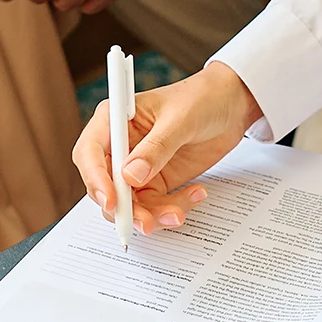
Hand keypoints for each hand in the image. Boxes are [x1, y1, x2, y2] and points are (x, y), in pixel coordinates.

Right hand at [71, 61, 261, 231]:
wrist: (231, 105)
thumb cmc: (202, 98)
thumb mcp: (180, 119)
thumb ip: (156, 148)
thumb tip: (130, 177)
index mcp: (115, 120)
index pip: (90, 153)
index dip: (95, 179)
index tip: (111, 200)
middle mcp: (121, 146)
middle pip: (104, 186)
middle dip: (124, 208)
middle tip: (146, 222)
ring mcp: (137, 166)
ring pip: (129, 204)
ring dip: (151, 215)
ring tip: (178, 213)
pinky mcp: (156, 181)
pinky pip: (153, 206)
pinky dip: (170, 209)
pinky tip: (195, 195)